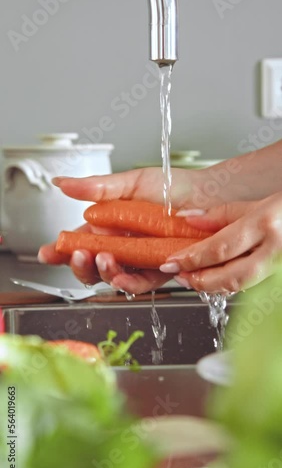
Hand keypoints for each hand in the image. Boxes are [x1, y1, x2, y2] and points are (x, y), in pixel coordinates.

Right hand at [38, 168, 183, 291]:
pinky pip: (142, 284)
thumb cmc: (171, 187)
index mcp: (108, 228)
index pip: (78, 242)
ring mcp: (140, 261)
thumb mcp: (130, 183)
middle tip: (77, 253)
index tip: (46, 253)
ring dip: (103, 273)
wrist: (208, 194)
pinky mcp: (160, 270)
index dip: (60, 250)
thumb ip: (96, 188)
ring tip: (102, 258)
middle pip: (91, 266)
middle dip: (79, 265)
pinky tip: (124, 275)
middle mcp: (121, 247)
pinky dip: (130, 283)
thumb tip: (62, 184)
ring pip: (113, 278)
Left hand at [160, 193, 281, 292]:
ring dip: (215, 286)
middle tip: (181, 276)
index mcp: (268, 224)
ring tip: (195, 278)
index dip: (191, 258)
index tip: (172, 261)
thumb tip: (188, 219)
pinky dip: (234, 284)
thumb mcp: (259, 202)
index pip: (219, 248)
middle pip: (231, 277)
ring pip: (243, 286)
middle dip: (200, 281)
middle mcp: (278, 249)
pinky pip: (255, 285)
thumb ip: (223, 214)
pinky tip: (220, 279)